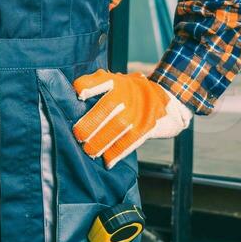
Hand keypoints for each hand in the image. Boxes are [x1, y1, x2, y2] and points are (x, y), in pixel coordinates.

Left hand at [71, 70, 191, 167]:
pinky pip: (132, 140)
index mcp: (118, 82)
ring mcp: (140, 110)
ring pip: (118, 126)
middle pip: (108, 106)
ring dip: (101, 141)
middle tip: (78, 136)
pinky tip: (107, 162)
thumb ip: (97, 88)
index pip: (101, 80)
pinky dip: (118, 152)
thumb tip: (70, 104)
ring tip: (89, 151)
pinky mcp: (148, 126)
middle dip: (91, 123)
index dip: (89, 86)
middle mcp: (129, 93)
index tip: (79, 94)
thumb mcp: (118, 84)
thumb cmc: (132, 94)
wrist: (170, 102)